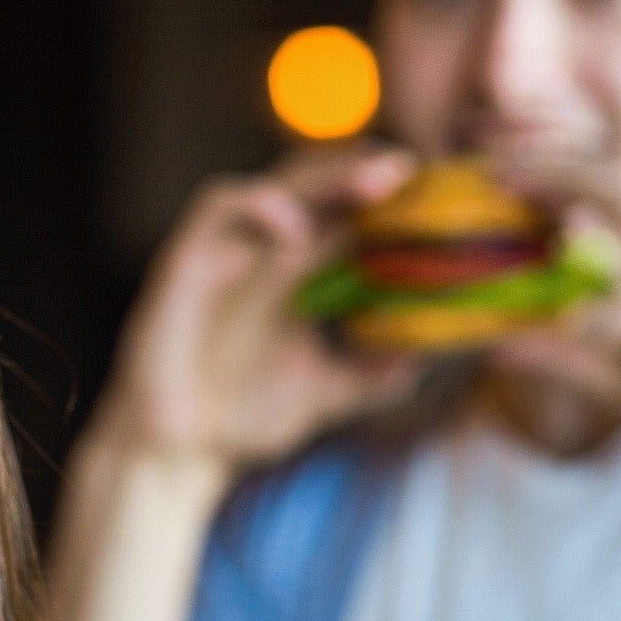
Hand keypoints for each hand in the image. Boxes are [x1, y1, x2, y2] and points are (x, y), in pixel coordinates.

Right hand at [94, 142, 427, 470]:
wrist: (175, 451)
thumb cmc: (241, 415)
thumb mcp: (326, 394)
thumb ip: (374, 377)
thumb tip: (431, 357)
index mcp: (301, 272)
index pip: (352, 210)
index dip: (394, 196)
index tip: (444, 196)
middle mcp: (265, 250)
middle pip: (323, 183)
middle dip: (369, 170)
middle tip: (415, 172)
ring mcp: (226, 250)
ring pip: (277, 181)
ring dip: (326, 174)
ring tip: (375, 183)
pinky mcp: (185, 260)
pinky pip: (218, 207)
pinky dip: (260, 204)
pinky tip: (297, 229)